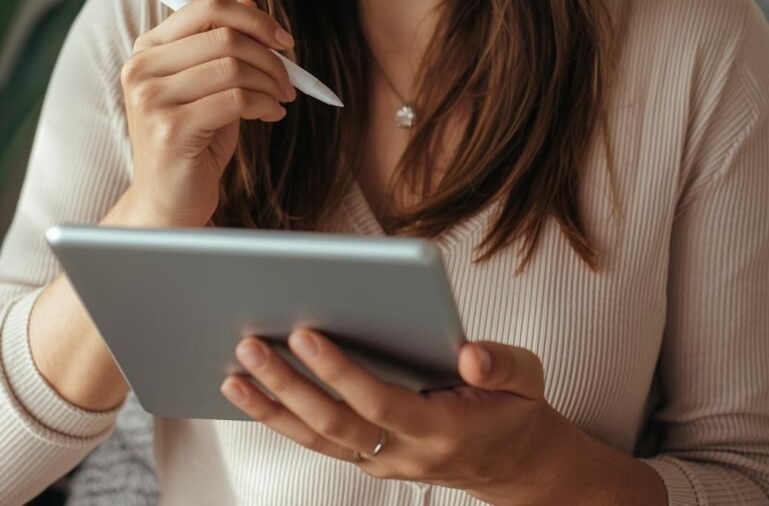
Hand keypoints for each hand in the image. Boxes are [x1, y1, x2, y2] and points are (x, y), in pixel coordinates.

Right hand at [120, 0, 296, 227]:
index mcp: (148, 48)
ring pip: (233, 67)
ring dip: (270, 83)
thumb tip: (251, 5)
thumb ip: (222, 45)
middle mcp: (142, 68)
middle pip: (225, 36)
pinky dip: (265, 104)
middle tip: (290, 80)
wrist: (170, 200)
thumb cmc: (195, 138)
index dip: (253, 18)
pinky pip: (236, 100)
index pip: (207, 7)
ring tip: (279, 100)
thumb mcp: (210, 84)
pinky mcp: (170, 129)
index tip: (283, 40)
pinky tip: (271, 116)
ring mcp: (151, 98)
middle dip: (271, 57)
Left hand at [220, 329, 566, 503]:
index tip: (305, 334)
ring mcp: (383, 460)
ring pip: (318, 438)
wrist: (513, 463)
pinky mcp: (370, 456)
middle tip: (250, 345)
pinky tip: (253, 394)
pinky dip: (283, 419)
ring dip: (272, 407)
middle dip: (288, 385)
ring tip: (233, 373)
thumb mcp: (527, 379)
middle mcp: (405, 452)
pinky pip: (321, 441)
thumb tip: (471, 356)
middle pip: (334, 424)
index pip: (380, 402)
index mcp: (442, 428)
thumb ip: (502, 364)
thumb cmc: (513, 409)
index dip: (340, 372)